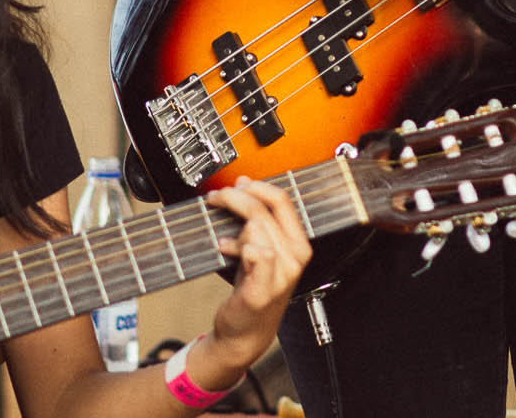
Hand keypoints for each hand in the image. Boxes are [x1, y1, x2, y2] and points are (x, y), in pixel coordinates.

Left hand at [188, 176, 314, 388]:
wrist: (244, 333)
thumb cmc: (253, 289)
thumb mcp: (260, 249)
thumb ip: (257, 219)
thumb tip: (244, 183)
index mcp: (298, 244)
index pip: (283, 201)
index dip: (257, 187)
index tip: (238, 184)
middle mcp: (294, 258)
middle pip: (264, 211)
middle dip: (235, 198)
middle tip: (216, 198)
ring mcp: (281, 275)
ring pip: (256, 228)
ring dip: (234, 226)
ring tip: (225, 238)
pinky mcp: (263, 289)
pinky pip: (255, 253)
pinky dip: (237, 247)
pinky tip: (225, 250)